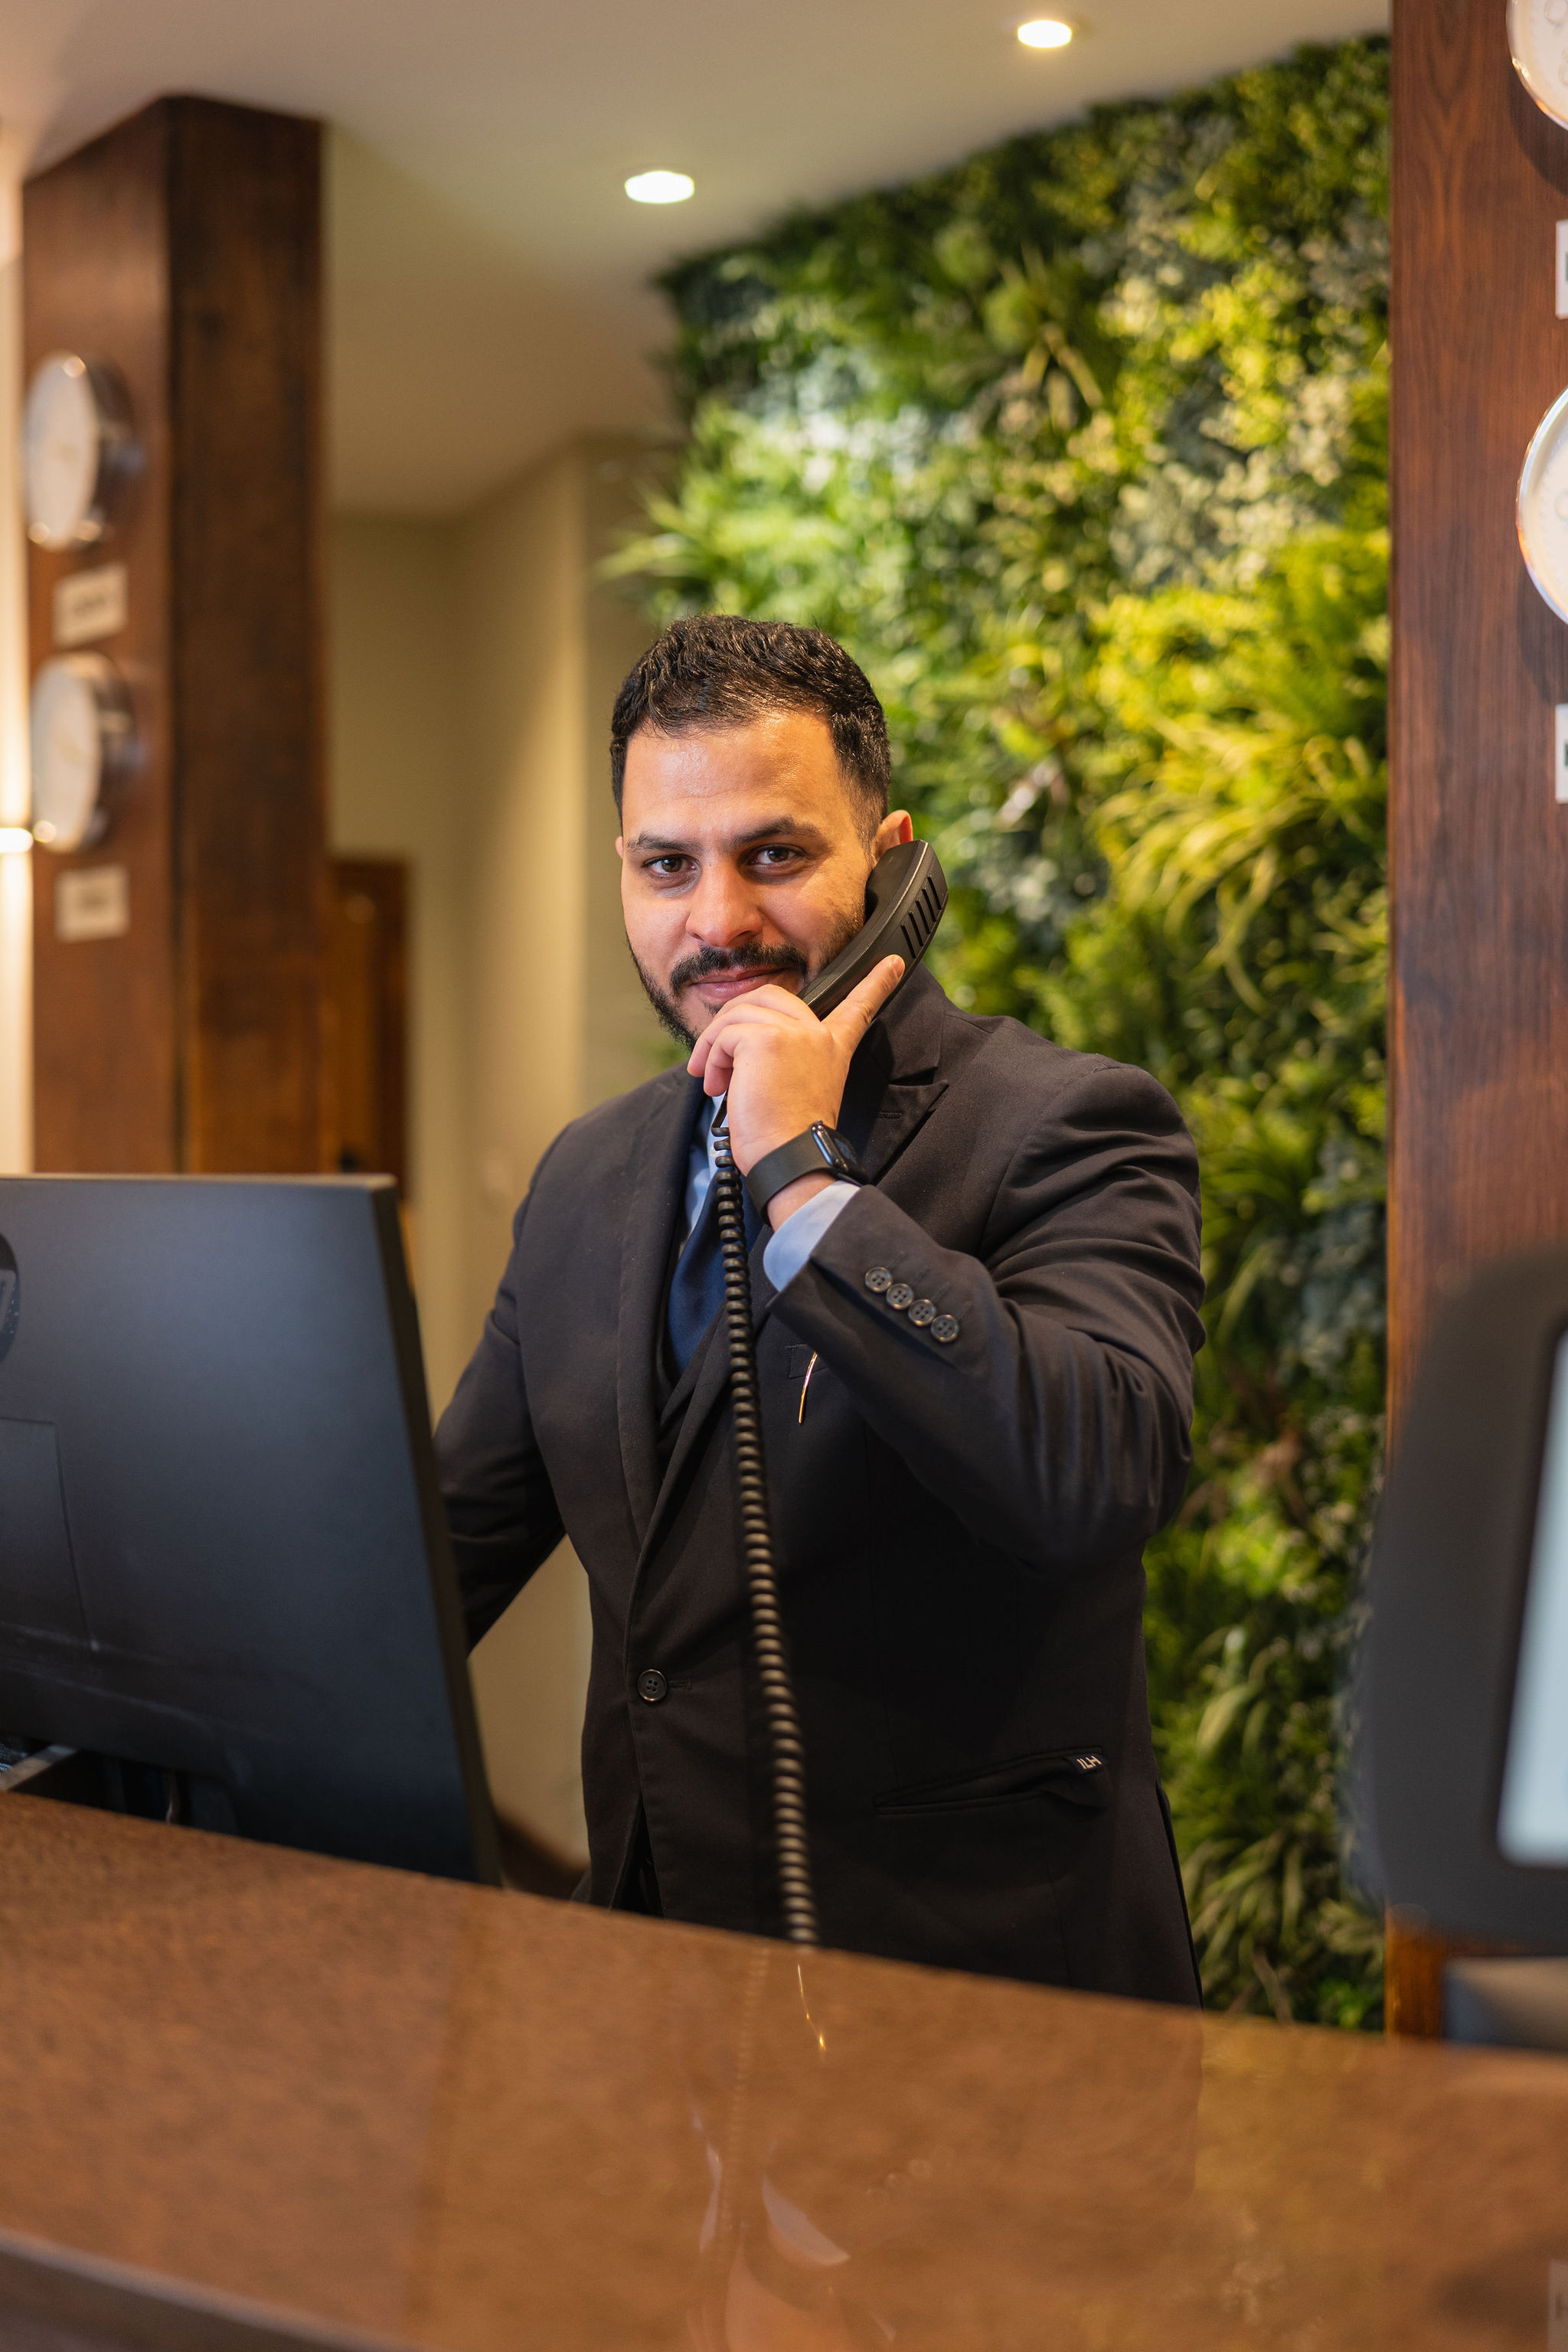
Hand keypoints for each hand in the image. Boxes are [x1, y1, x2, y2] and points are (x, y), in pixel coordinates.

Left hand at [687, 956, 904, 1227]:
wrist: (790, 1158)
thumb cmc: (787, 1138)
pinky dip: (711, 1057)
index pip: (858, 1007)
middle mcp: (818, 1035)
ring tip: (713, 1079)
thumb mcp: (793, 1089)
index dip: (876, 984)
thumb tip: (736, 1048)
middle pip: (769, 995)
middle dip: (733, 1020)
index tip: (892, 962)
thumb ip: (780, 1059)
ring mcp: (794, 1033)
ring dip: (713, 1046)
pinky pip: (725, 1033)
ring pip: (738, 1013)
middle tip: (715, 1056)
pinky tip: (718, 1085)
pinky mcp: (767, 1038)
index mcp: (833, 1048)